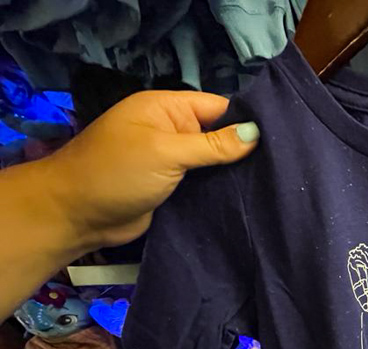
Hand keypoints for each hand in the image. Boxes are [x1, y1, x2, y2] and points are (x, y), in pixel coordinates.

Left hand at [45, 90, 259, 249]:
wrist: (75, 214)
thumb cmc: (116, 173)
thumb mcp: (167, 152)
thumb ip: (212, 145)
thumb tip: (256, 134)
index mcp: (167, 109)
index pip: (218, 107)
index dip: (247, 121)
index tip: (280, 139)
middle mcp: (172, 130)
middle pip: (219, 135)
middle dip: (245, 149)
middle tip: (284, 166)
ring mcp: (171, 160)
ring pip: (213, 162)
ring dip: (234, 173)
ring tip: (271, 183)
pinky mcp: (172, 187)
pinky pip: (203, 183)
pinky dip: (220, 189)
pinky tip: (247, 198)